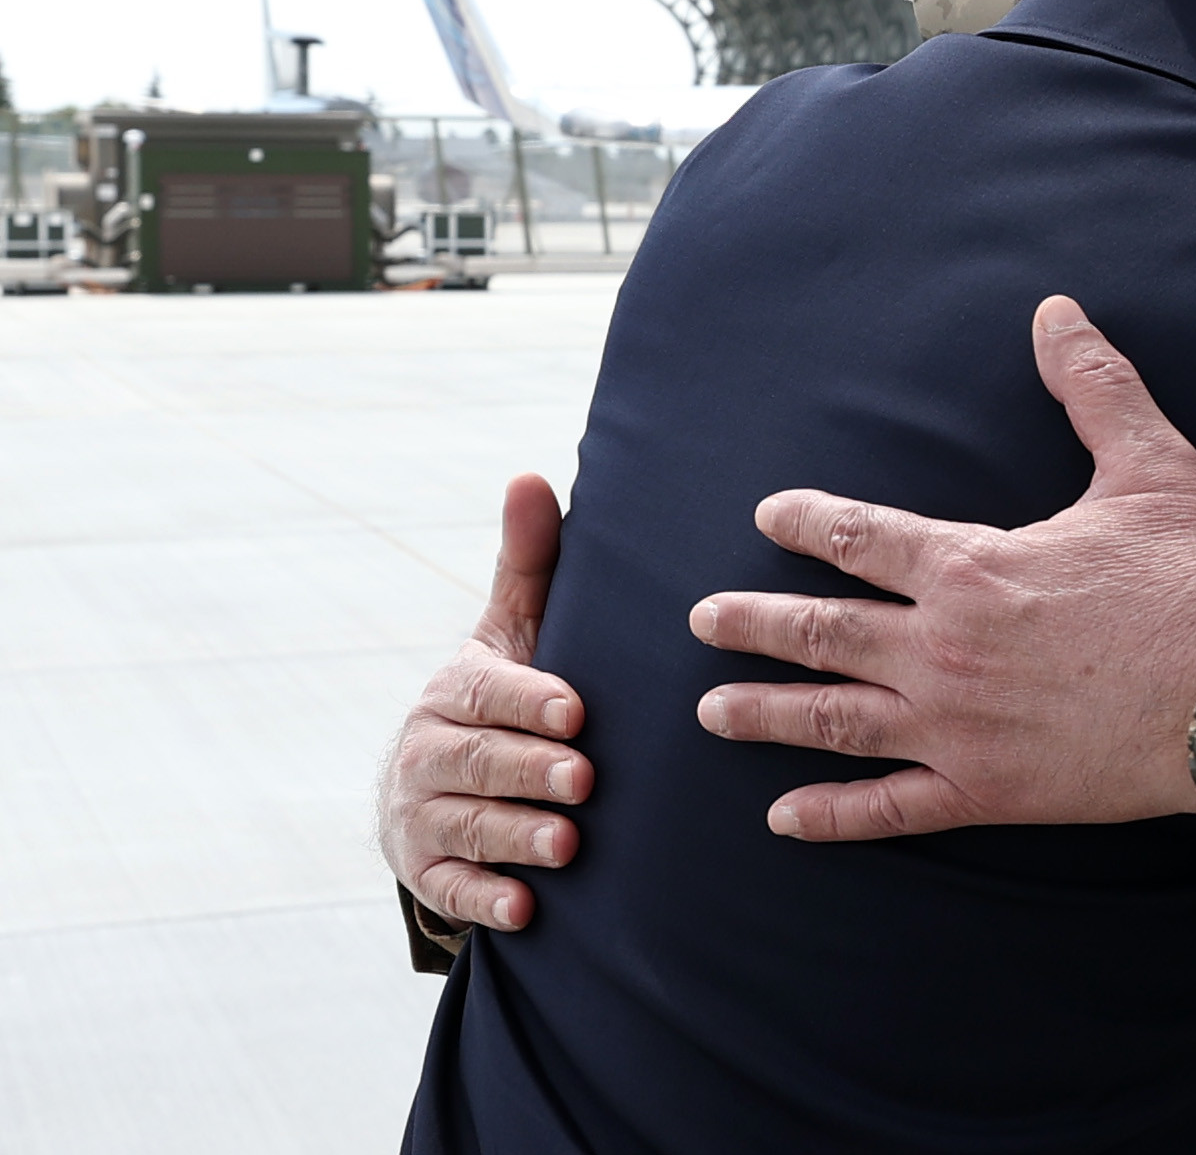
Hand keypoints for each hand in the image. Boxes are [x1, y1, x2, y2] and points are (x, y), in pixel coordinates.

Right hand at [378, 474, 592, 930]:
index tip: (578, 711)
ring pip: (466, 827)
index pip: (487, 694)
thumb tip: (531, 474)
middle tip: (585, 783)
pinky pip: (449, 890)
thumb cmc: (503, 694)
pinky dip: (485, 901)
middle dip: (531, 772)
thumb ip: (528, 563)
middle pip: (478, 763)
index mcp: (452, 690)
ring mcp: (421, 815)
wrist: (443, 784)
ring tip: (567, 845)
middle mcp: (426, 750)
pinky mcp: (424, 872)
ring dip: (516, 838)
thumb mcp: (514, 631)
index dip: (529, 701)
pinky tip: (526, 910)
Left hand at [690, 295, 1195, 840]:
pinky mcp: (988, 790)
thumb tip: (1054, 311)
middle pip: (822, 630)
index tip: (767, 516)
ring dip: (766, 713)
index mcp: (972, 566)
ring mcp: (958, 727)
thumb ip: (1092, 386)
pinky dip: (832, 815)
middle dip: (754, 621)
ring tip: (711, 709)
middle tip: (700, 617)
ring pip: (835, 720)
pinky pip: (891, 809)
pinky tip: (783, 818)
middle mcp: (944, 648)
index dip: (808, 522)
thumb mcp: (1150, 464)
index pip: (860, 537)